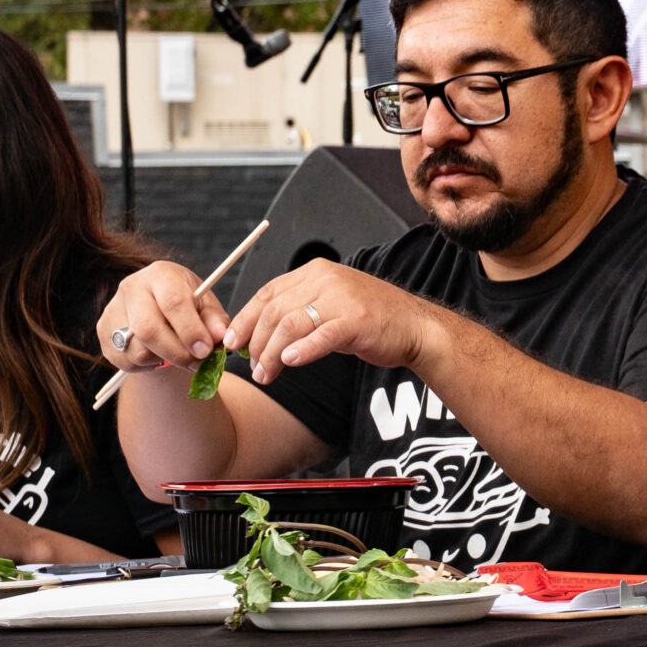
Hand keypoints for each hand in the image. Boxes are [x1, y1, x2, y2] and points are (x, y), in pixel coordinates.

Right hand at [97, 260, 230, 373]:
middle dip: (177, 352)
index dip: (190, 330)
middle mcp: (131, 288)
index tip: (206, 350)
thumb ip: (215, 321)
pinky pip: (127, 360)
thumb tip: (221, 337)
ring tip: (179, 354)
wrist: (157, 309)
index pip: (173, 302)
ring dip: (164, 360)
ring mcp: (113, 309)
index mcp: (161, 274)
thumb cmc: (187, 305)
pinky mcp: (104, 332)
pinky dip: (147, 365)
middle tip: (197, 363)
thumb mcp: (206, 306)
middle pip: (149, 329)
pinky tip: (158, 354)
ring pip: (138, 350)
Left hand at [227, 258, 439, 384]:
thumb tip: (257, 336)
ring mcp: (342, 298)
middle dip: (255, 342)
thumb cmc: (371, 320)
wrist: (415, 326)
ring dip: (271, 353)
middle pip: (274, 310)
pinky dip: (302, 351)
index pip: (267, 292)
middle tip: (251, 367)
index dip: (244, 319)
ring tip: (266, 374)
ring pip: (290, 325)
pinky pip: (321, 336)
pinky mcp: (356, 321)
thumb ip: (298, 312)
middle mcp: (326, 280)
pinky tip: (290, 362)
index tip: (231, 342)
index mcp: (315, 272)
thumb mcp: (330, 306)